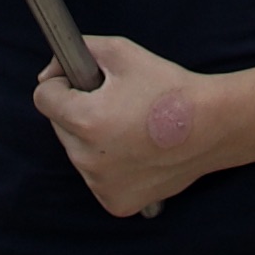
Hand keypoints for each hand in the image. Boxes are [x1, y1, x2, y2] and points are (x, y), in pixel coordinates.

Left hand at [29, 33, 251, 218]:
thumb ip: (79, 51)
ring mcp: (101, 185)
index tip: (81, 82)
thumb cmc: (168, 87)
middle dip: (78, 112)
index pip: (43, 98)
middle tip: (116, 104)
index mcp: (86, 120)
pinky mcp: (116, 203)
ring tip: (130, 129)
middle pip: (61, 127)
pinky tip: (136, 153)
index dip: (61, 84)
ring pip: (78, 154)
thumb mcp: (122, 52)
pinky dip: (110, 166)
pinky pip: (97, 179)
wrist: (211, 126)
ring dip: (93, 141)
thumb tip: (50, 72)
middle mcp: (89, 158)